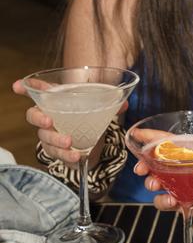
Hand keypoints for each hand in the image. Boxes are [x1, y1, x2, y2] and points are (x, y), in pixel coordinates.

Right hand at [13, 79, 127, 166]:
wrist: (94, 142)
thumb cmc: (91, 118)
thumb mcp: (102, 108)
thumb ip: (112, 104)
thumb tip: (123, 103)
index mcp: (57, 100)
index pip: (38, 91)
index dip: (26, 88)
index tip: (18, 85)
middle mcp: (49, 116)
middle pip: (34, 115)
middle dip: (39, 117)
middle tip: (50, 120)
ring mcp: (50, 135)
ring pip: (44, 137)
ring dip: (56, 140)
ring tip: (70, 142)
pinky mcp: (57, 151)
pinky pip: (56, 154)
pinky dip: (67, 156)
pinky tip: (77, 155)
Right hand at [136, 134, 192, 223]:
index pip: (171, 142)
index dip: (152, 138)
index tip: (137, 135)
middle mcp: (187, 167)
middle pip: (158, 162)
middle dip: (145, 163)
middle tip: (140, 168)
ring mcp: (184, 185)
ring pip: (158, 181)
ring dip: (151, 182)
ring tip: (155, 184)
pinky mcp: (185, 201)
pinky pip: (166, 202)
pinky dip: (163, 202)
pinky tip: (171, 202)